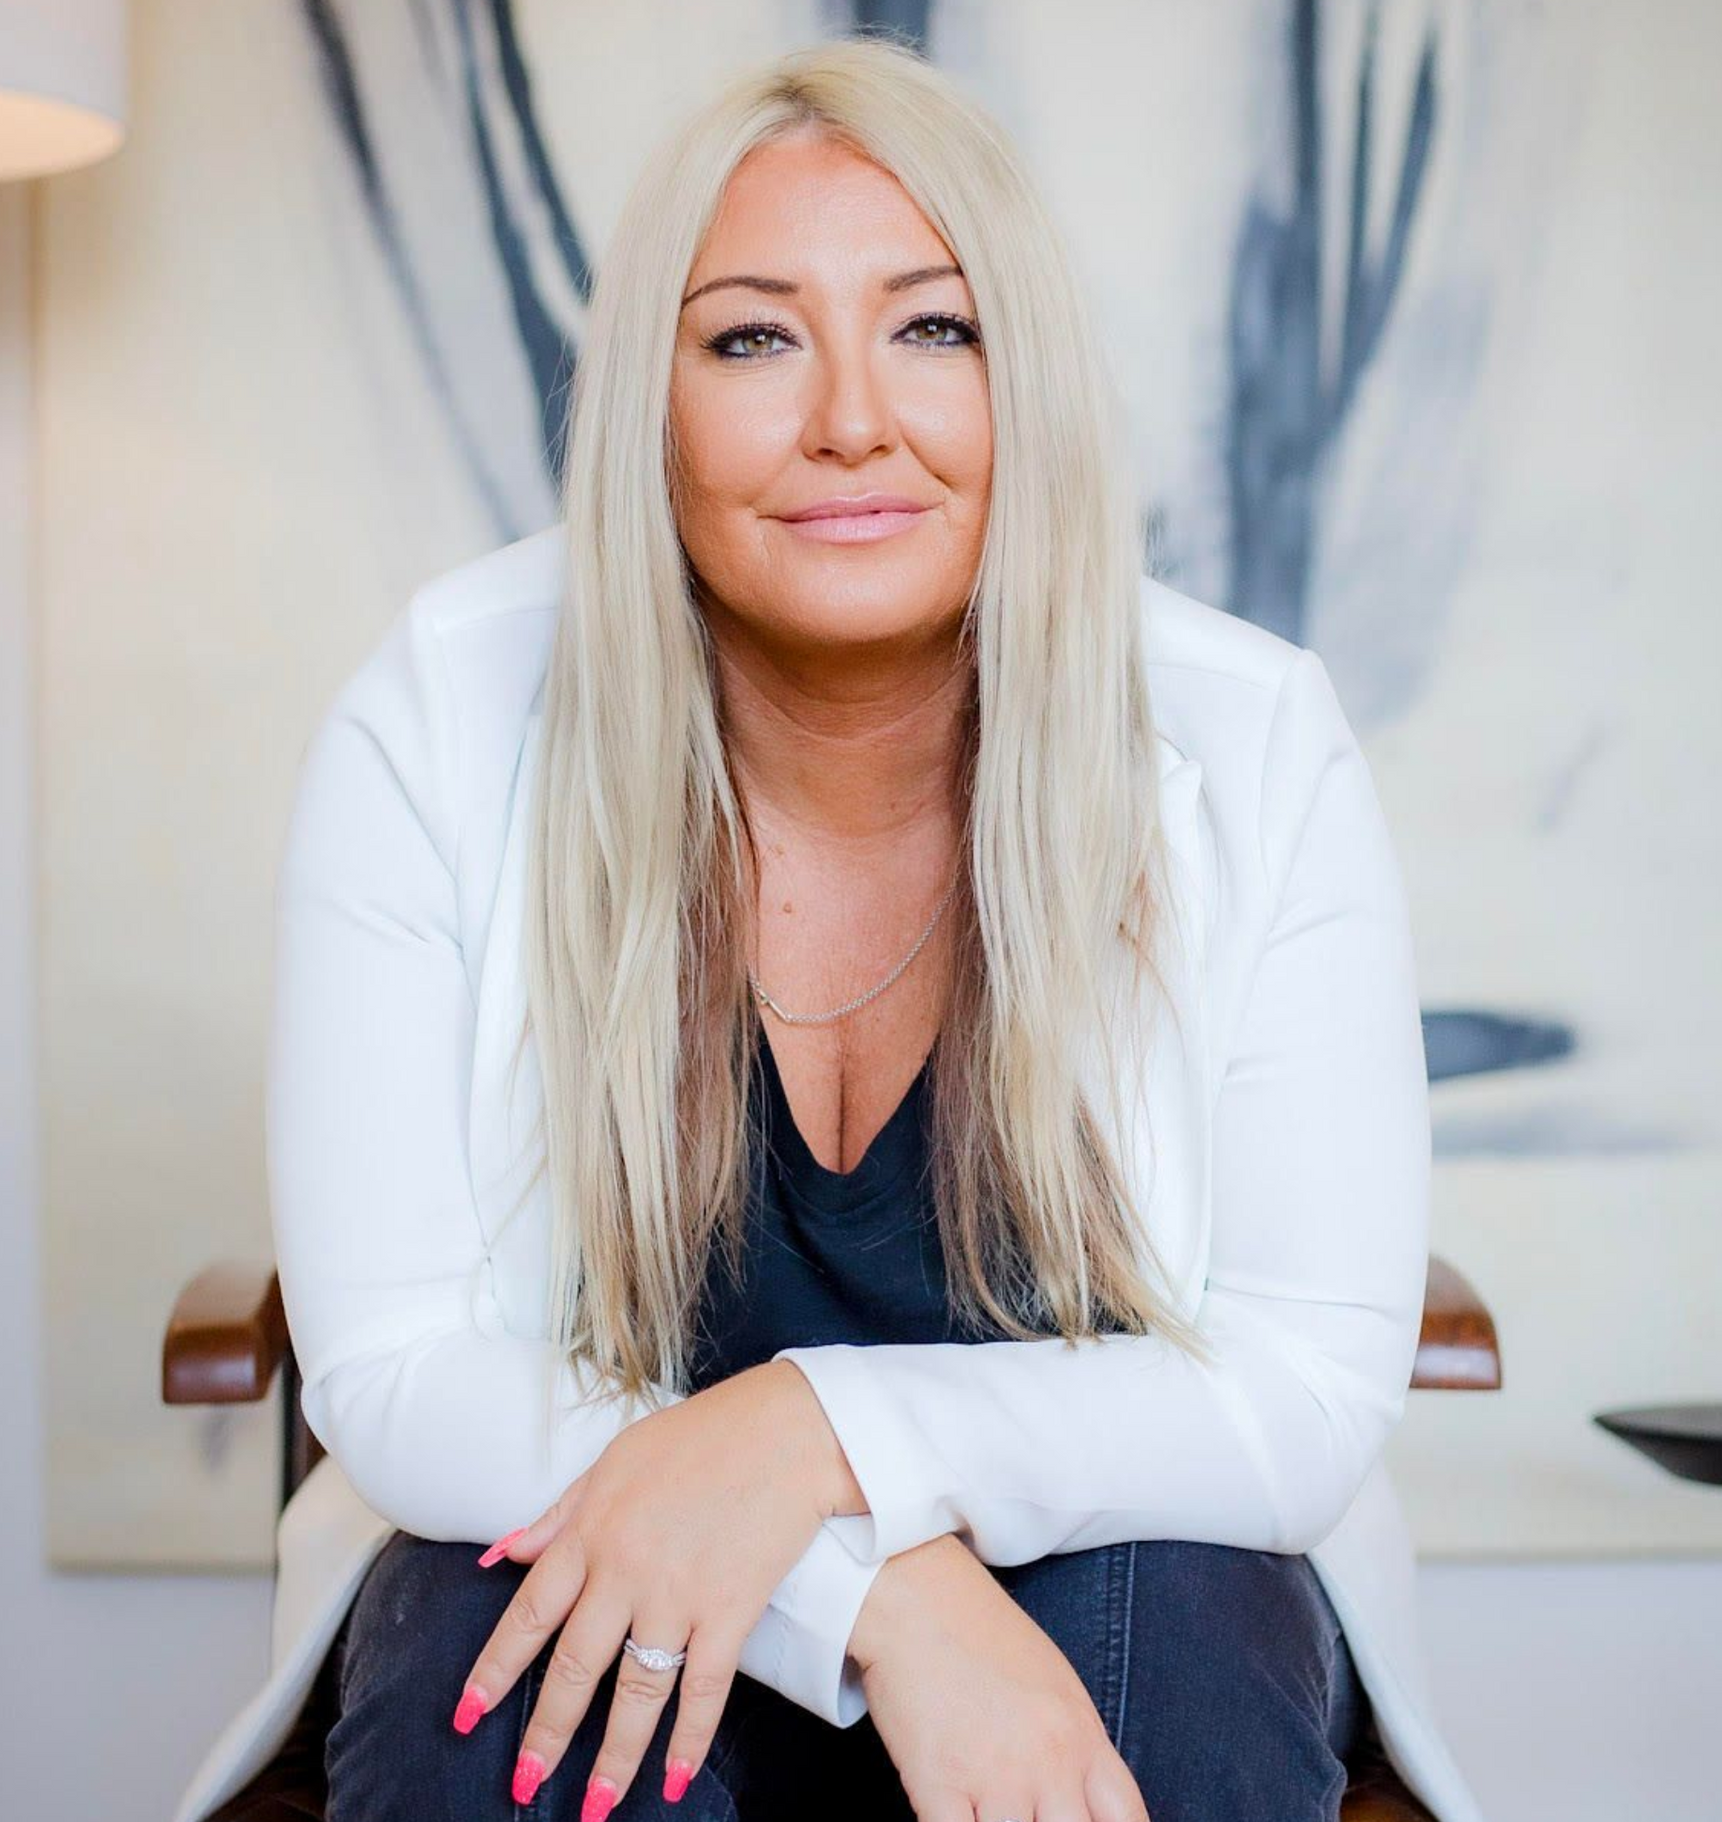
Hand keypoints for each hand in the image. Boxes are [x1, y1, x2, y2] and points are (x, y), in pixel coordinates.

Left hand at [448, 1362, 835, 1812]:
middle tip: (523, 1784)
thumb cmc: (700, 1436)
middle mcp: (625, 1572)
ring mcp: (678, 1597)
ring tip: (596, 1807)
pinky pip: (703, 1691)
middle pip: (575, 1667)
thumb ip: (561, 1512)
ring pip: (634, 1693)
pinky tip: (675, 1779)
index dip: (495, 1670)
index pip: (528, 1614)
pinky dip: (689, 1740)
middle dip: (545, 1734)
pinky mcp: (729, 1612)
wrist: (786, 1431)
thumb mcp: (617, 1459)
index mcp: (592, 1531)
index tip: (467, 1715)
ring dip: (612, 1757)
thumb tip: (505, 1551)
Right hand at [851, 1536, 1150, 1821]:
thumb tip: (1088, 1804)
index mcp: (1081, 1737)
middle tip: (1028, 1818)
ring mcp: (994, 1776)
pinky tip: (955, 1818)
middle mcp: (1048, 1762)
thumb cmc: (984, 1634)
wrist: (918, 1595)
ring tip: (989, 1816)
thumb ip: (1077, 1749)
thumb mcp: (1055, 1684)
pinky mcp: (938, 1783)